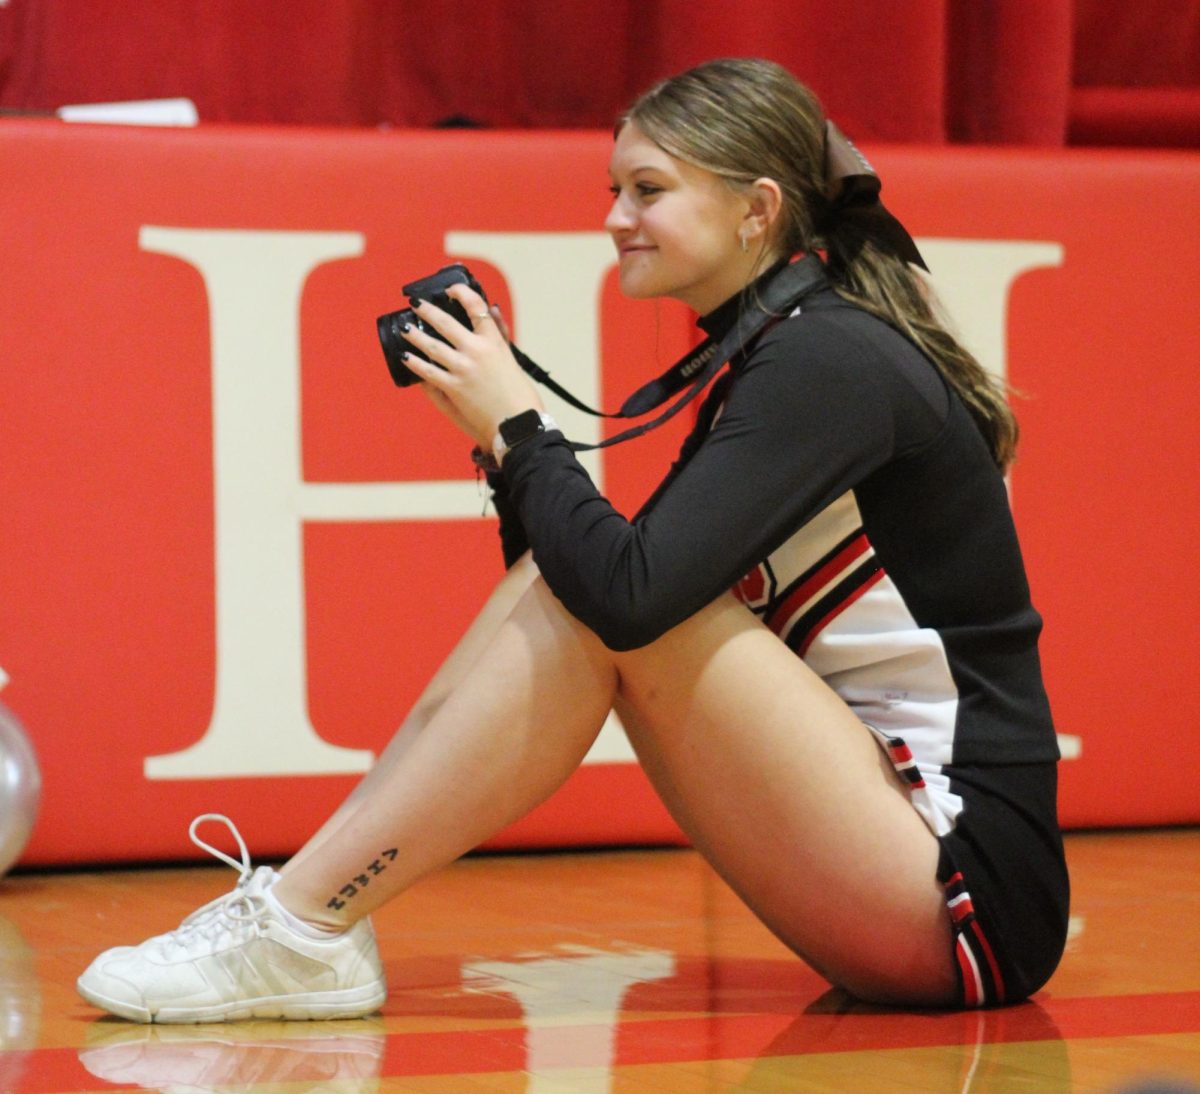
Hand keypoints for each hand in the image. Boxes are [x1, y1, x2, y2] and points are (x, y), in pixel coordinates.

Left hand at [400, 284, 542, 449]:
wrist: (517, 422)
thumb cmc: (519, 394)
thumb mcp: (512, 358)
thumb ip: (500, 333)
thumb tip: (491, 310)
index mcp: (494, 342)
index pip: (476, 307)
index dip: (461, 293)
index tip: (451, 290)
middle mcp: (476, 351)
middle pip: (446, 323)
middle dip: (427, 311)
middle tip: (415, 304)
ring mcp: (463, 369)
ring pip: (432, 346)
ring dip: (415, 336)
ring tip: (405, 328)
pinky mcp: (454, 388)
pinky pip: (428, 372)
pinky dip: (416, 364)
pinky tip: (406, 357)